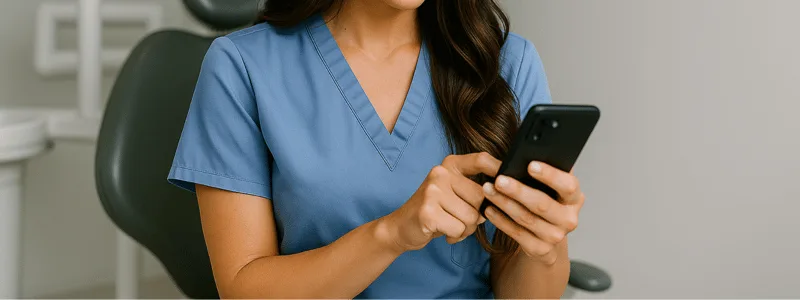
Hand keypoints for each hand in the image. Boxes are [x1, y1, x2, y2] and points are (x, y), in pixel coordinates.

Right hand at [382, 153, 500, 251]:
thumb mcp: (454, 192)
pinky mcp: (427, 212)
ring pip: (472, 216)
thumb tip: (506, 194)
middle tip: (461, 218)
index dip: (499, 169)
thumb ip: (475, 189)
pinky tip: (443, 232)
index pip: (482, 160)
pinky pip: (459, 229)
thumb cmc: (436, 210)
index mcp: (450, 165)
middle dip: (477, 215)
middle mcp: (440, 173)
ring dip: (466, 228)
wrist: (402, 226)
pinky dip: (455, 236)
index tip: (512, 180)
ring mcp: (432, 192)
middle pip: (481, 196)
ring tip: (450, 225)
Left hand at [482, 161, 583, 264]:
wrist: (545, 235)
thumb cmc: (544, 200)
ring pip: (526, 218)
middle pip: (542, 204)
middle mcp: (569, 219)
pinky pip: (517, 233)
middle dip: (518, 190)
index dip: (550, 175)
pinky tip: (489, 209)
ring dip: (503, 203)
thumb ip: (543, 172)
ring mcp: (556, 237)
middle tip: (499, 179)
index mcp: (575, 198)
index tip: (530, 164)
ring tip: (487, 189)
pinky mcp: (541, 250)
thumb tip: (525, 152)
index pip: (568, 185)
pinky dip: (500, 220)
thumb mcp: (549, 186)